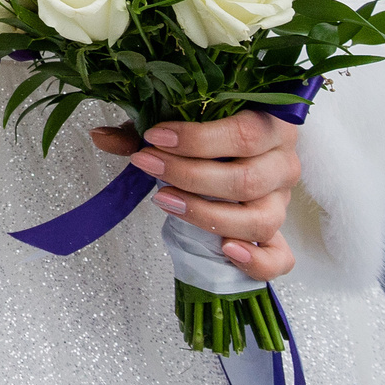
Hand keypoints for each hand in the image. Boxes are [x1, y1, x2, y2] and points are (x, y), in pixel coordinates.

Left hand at [91, 112, 300, 278]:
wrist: (233, 154)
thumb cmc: (205, 135)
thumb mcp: (175, 125)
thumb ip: (141, 131)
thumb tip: (100, 136)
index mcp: (269, 125)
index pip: (244, 134)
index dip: (197, 139)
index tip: (154, 138)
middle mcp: (284, 164)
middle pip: (247, 179)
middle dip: (189, 176)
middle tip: (147, 165)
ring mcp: (283, 202)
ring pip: (260, 219)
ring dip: (207, 215)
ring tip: (164, 200)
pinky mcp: (277, 233)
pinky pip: (280, 257)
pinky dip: (256, 260)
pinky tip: (225, 249)